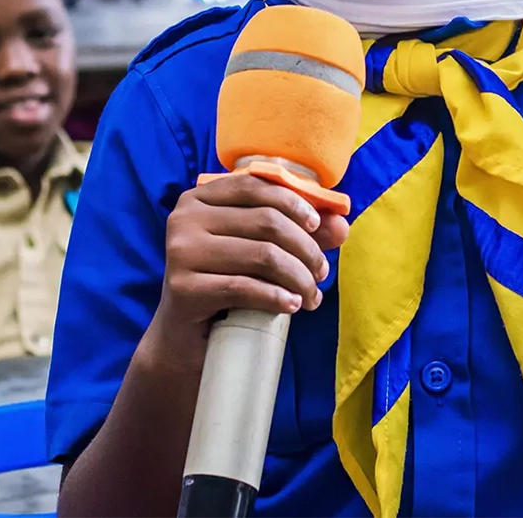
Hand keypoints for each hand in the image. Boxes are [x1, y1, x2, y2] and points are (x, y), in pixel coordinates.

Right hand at [153, 173, 348, 368]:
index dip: (295, 203)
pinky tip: (292, 305)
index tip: (318, 227)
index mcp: (201, 197)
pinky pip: (243, 287)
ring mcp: (180, 252)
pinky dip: (276, 297)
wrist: (184, 335)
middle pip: (266, 222)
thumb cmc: (226, 280)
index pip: (257, 187)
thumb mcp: (259, 249)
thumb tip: (342, 225)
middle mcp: (185, 218)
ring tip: (312, 295)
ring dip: (298, 277)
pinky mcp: (182, 288)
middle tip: (322, 272)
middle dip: (305, 248)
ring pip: (261, 255)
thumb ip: (298, 231)